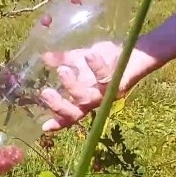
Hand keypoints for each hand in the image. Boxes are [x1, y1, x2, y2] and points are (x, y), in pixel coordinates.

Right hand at [39, 41, 159, 131]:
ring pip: (87, 98)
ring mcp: (106, 94)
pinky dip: (96, 66)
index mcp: (82, 97)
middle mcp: (93, 100)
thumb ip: (63, 59)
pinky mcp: (119, 84)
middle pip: (75, 112)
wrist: (132, 49)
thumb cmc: (104, 57)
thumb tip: (44, 57)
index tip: (44, 127)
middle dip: (59, 106)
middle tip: (45, 93)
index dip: (58, 122)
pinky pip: (106, 77)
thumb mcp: (79, 58)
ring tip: (62, 70)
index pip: (68, 114)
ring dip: (72, 87)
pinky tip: (89, 54)